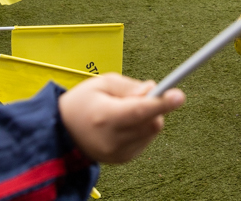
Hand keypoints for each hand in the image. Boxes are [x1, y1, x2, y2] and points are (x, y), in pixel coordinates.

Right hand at [57, 74, 185, 164]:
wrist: (61, 132)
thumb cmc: (82, 102)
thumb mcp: (102, 83)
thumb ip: (130, 86)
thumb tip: (154, 90)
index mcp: (105, 116)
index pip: (140, 111)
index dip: (161, 103)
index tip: (179, 96)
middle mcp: (112, 139)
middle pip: (152, 122)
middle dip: (155, 107)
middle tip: (140, 96)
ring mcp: (118, 152)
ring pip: (152, 131)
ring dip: (148, 117)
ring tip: (125, 111)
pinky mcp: (122, 159)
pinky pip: (145, 140)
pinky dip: (142, 128)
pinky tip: (124, 124)